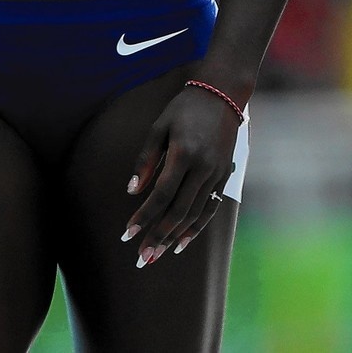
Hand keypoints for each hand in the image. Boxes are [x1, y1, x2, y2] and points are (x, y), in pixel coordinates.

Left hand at [122, 83, 242, 266]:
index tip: (126, 235)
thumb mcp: (159, 127)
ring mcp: (217, 172)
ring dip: (175, 236)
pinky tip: (182, 242)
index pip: (161, 194)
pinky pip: (211, 207)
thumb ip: (145, 160)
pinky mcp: (225, 174)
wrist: (224, 94)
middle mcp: (203, 166)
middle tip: (141, 258)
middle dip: (158, 236)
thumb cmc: (184, 109)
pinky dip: (197, 227)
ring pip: (195, 213)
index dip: (143, 217)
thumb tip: (132, 192)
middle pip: (178, 210)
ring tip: (157, 255)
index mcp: (184, 153)